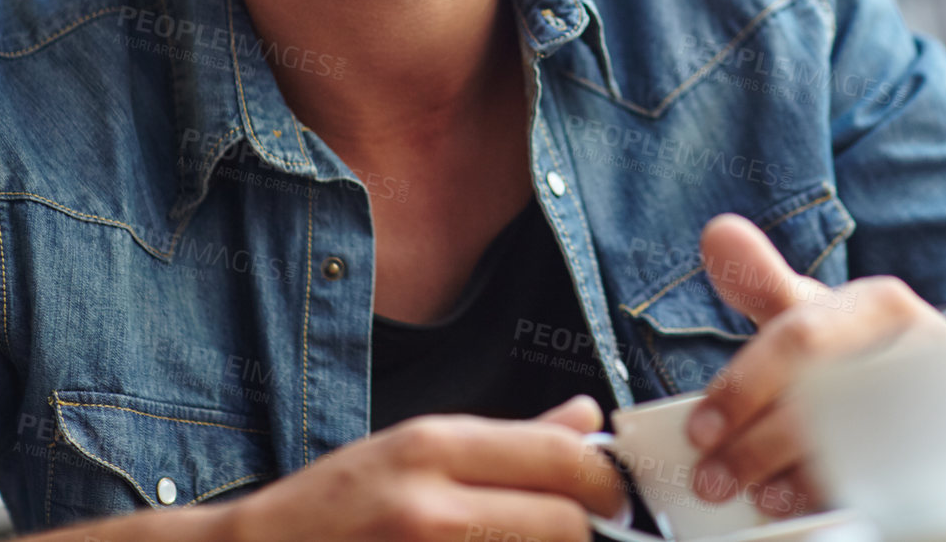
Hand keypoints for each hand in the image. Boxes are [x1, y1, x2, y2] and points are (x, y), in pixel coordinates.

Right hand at [220, 395, 626, 541]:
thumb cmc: (332, 509)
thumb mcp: (413, 448)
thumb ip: (510, 436)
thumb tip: (585, 416)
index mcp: (432, 447)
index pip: (560, 457)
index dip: (603, 479)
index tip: (613, 492)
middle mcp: (429, 507)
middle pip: (563, 523)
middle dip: (581, 530)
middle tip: (577, 530)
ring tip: (521, 537)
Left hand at [683, 215, 945, 516]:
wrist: (941, 395)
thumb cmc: (861, 352)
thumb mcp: (814, 312)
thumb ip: (762, 281)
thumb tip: (717, 232)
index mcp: (883, 306)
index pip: (803, 339)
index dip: (743, 387)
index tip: (699, 430)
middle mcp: (921, 350)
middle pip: (828, 401)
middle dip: (758, 445)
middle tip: (712, 478)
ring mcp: (944, 407)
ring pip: (858, 450)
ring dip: (792, 480)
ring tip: (754, 495)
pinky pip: (889, 486)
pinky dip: (833, 500)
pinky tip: (797, 506)